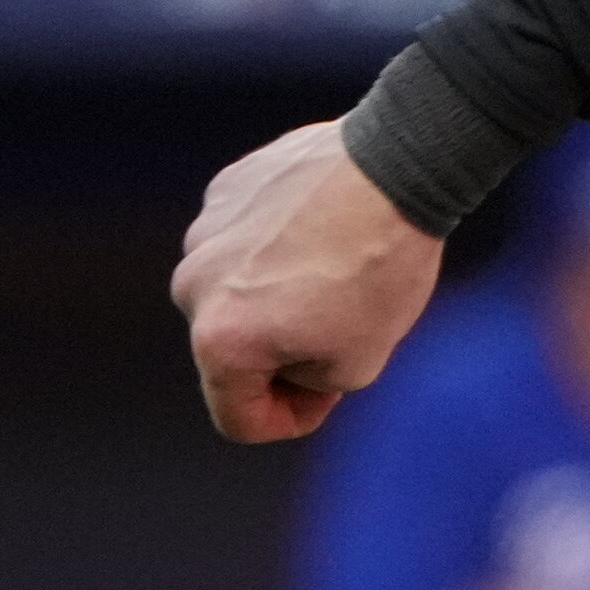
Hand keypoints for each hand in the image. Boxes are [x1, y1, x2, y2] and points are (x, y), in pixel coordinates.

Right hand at [172, 120, 443, 441]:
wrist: (395, 169)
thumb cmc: (380, 269)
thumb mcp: (359, 364)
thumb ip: (308, 386)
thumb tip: (287, 366)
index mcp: (219, 339)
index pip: (237, 417)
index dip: (289, 420)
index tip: (328, 397)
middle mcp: (194, 285)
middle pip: (233, 350)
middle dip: (284, 353)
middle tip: (346, 328)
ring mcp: (204, 232)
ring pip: (238, 290)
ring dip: (279, 296)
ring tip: (341, 272)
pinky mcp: (226, 191)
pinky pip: (248, 239)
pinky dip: (281, 246)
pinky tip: (328, 230)